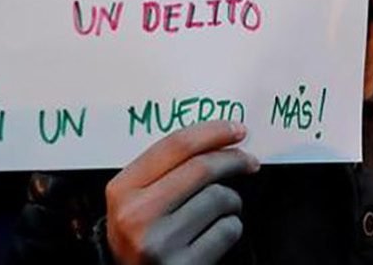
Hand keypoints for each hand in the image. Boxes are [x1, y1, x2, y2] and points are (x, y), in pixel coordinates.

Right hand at [105, 120, 259, 264]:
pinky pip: (227, 230)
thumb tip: (217, 140)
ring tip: (224, 208)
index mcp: (122, 191)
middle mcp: (138, 215)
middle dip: (234, 159)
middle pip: (202, 168)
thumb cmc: (141, 237)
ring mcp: (160, 243)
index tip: (236, 129)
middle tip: (249, 160)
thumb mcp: (135, 201)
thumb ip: (164, 170)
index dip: (213, 132)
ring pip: (219, 198)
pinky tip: (218, 231)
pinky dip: (231, 226)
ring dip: (232, 200)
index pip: (175, 145)